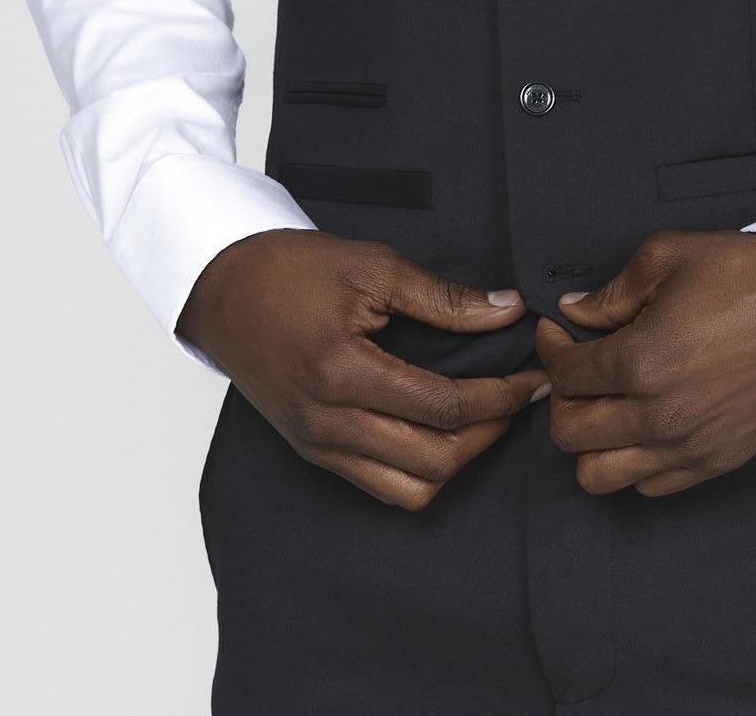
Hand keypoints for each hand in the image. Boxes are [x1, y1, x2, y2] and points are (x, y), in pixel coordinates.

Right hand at [176, 229, 550, 509]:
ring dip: (458, 461)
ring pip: (409, 490)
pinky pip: (379, 486)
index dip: (501, 395)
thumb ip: (444, 298)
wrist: (222, 288)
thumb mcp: (373, 266)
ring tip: (486, 417)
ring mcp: (318, 445)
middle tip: (520, 395)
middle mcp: (329, 423)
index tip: (533, 375)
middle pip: (435, 460)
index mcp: (343, 373)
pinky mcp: (313, 450)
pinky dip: (421, 471)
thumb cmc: (291, 269)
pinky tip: (442, 432)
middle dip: (491, 432)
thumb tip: (508, 311)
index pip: (444, 407)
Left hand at [532, 228, 755, 497]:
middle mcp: (659, 416)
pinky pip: (648, 487)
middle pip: (569, 432)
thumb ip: (613, 291)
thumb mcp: (671, 256)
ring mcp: (688, 447)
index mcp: (642, 361)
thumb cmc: (751, 276)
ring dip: (589, 441)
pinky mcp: (715, 462)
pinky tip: (641, 423)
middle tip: (577, 365)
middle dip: (561, 396)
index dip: (550, 347)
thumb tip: (575, 313)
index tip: (557, 330)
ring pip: (598, 476)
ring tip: (604, 403)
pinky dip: (631, 463)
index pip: (565, 374)